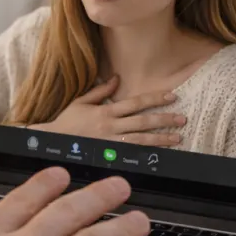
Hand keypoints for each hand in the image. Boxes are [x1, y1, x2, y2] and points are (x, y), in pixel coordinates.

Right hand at [32, 76, 184, 146]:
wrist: (54, 143)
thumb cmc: (67, 122)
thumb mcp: (81, 102)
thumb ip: (101, 91)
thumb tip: (117, 78)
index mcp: (105, 112)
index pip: (135, 103)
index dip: (154, 99)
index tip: (171, 96)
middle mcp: (111, 127)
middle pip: (143, 122)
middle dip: (164, 120)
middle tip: (182, 118)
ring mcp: (112, 143)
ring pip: (141, 140)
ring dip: (161, 139)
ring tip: (178, 137)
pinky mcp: (110, 156)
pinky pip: (133, 155)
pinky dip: (148, 154)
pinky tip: (161, 154)